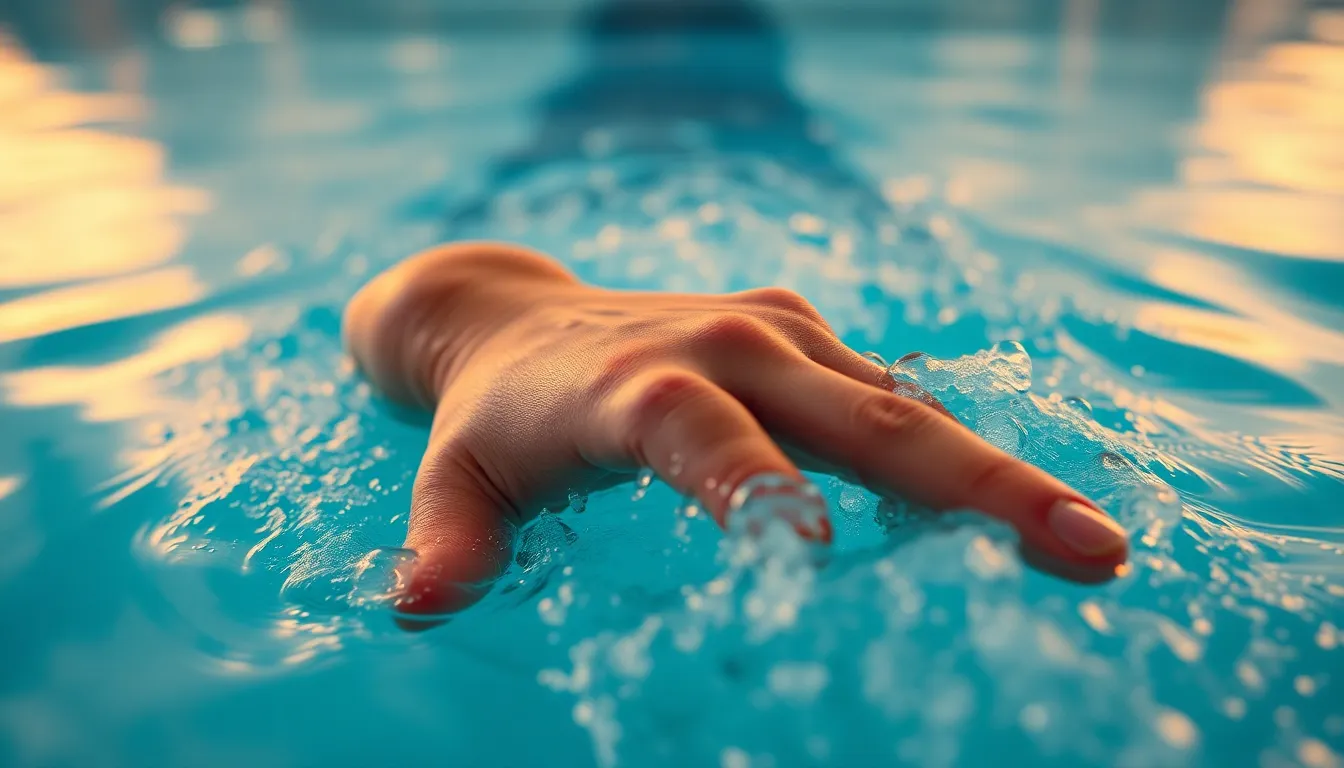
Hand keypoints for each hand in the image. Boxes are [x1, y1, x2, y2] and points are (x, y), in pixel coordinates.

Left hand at [344, 242, 1127, 622]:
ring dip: (997, 473)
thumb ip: (447, 536)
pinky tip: (1023, 508)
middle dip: (974, 485)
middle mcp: (726, 347)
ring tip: (1091, 545)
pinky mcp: (801, 335)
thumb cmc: (495, 415)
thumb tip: (416, 604)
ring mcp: (776, 334)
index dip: (757, 485)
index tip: (816, 552)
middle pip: (863, 417)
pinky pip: (887, 394)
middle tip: (1079, 552)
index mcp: (639, 388)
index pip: (705, 435)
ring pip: (904, 406)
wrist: (516, 317)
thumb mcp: (454, 473)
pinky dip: (954, 450)